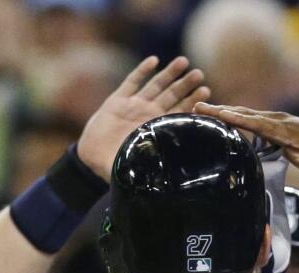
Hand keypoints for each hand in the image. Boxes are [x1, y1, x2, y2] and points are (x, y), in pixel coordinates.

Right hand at [77, 56, 209, 179]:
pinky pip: (132, 82)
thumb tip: (174, 184)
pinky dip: (142, 71)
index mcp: (157, 130)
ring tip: (184, 62)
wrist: (92, 158)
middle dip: (185, 84)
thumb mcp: (140, 167)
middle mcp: (148, 115)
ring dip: (169, 74)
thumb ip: (155, 169)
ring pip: (156, 85)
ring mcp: (134, 105)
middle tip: (199, 74)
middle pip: (172, 95)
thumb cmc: (117, 165)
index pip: (179, 113)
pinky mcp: (117, 100)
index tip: (206, 92)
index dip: (192, 102)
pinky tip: (154, 61)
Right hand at [193, 102, 298, 182]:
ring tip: (200, 107)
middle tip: (200, 106)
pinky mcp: (273, 123)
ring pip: (247, 114)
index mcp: (289, 132)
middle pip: (249, 114)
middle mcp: (281, 121)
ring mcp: (276, 120)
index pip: (262, 125)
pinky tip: (217, 115)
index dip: (243, 120)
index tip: (223, 114)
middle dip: (224, 110)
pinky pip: (250, 118)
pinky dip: (233, 115)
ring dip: (224, 110)